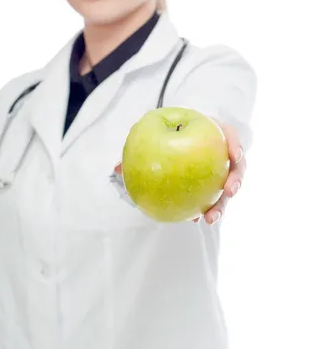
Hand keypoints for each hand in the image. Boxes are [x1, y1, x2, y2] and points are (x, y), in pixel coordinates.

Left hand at [114, 120, 245, 225]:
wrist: (172, 140)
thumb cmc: (165, 132)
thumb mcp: (154, 133)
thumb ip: (140, 147)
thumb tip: (116, 169)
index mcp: (212, 132)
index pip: (229, 135)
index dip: (235, 143)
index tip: (233, 154)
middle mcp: (220, 151)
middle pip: (235, 166)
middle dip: (235, 179)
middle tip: (228, 191)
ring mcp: (219, 170)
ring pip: (227, 187)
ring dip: (222, 203)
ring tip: (211, 217)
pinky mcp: (213, 185)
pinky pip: (212, 197)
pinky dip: (206, 208)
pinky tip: (196, 219)